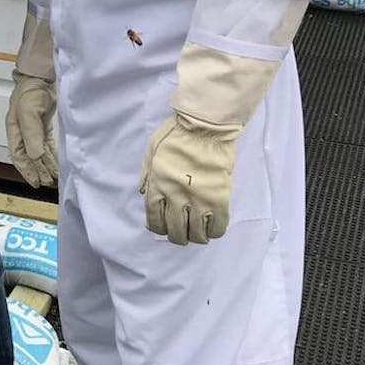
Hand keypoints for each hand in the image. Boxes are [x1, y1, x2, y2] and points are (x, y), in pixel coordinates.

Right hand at [6, 75, 56, 187]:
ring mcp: (34, 128)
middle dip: (38, 171)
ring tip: (52, 178)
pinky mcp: (44, 124)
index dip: (27, 171)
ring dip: (45, 165)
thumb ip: (32, 135)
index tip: (36, 182)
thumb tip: (35, 156)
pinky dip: (51, 154)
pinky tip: (56, 162)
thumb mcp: (29, 112)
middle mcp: (23, 131)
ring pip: (39, 152)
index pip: (19, 156)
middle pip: (29, 156)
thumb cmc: (31, 91)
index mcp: (15, 130)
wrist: (42, 75)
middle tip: (47, 183)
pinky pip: (47, 144)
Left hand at [139, 112, 241, 244]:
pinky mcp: (219, 199)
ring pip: (196, 233)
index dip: (157, 227)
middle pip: (175, 231)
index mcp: (158, 186)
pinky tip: (212, 227)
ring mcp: (199, 200)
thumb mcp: (151, 152)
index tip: (162, 227)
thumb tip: (144, 195)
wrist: (205, 128)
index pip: (154, 219)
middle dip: (176, 237)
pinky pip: (218, 226)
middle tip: (181, 234)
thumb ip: (147, 176)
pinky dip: (214, 231)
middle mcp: (176, 197)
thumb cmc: (176, 136)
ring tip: (198, 233)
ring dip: (196, 237)